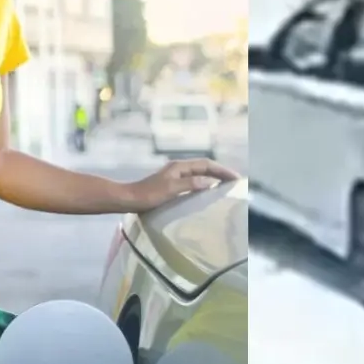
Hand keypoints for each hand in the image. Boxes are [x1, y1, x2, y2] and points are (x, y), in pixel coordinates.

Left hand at [125, 157, 240, 210]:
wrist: (128, 199)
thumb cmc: (148, 195)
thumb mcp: (170, 189)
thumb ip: (190, 184)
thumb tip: (209, 182)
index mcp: (179, 166)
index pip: (206, 164)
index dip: (222, 170)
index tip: (235, 178)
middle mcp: (178, 168)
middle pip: (205, 166)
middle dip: (220, 172)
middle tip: (234, 181)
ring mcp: (175, 175)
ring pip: (199, 173)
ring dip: (213, 177)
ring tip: (225, 185)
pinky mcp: (172, 184)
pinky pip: (194, 180)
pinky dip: (204, 183)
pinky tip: (206, 192)